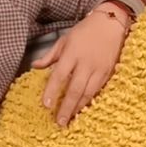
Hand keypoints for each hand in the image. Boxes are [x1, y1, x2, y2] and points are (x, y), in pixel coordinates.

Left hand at [31, 2, 129, 126]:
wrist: (110, 24)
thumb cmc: (84, 31)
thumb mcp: (64, 39)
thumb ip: (50, 55)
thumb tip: (35, 66)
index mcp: (72, 53)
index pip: (59, 75)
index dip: (51, 91)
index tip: (45, 105)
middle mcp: (86, 63)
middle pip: (74, 89)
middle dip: (66, 107)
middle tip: (59, 122)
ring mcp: (99, 69)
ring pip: (88, 93)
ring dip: (78, 108)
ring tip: (70, 119)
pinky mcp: (108, 73)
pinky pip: (98, 91)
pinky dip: (90, 102)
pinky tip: (83, 109)